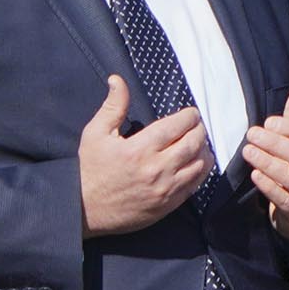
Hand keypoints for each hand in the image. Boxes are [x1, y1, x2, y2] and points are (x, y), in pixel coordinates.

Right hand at [77, 73, 210, 236]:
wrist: (85, 209)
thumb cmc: (90, 170)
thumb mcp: (96, 133)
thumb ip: (113, 106)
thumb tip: (118, 80)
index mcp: (139, 149)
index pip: (177, 126)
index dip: (190, 116)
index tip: (191, 113)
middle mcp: (156, 169)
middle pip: (193, 143)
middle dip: (199, 130)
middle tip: (197, 125)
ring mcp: (165, 189)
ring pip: (199, 165)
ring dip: (203, 150)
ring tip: (198, 142)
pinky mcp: (168, 204)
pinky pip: (195, 186)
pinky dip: (201, 171)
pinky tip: (197, 163)